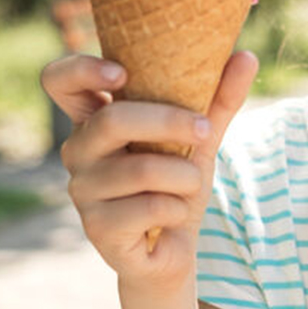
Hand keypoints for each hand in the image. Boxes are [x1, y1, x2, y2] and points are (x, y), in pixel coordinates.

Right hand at [39, 50, 258, 295]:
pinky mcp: (97, 227)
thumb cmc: (177, 185)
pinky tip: (175, 216)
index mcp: (95, 120)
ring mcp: (83, 190)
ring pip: (141, 169)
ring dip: (185, 177)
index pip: (59, 80)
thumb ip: (219, 99)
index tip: (122, 72)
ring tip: (192, 185)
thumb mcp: (199, 138)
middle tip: (206, 131)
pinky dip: (177, 209)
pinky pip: (148, 207)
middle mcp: (79, 150)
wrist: (174, 252)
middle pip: (113, 120)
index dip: (82, 69)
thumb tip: (248, 56)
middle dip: (169, 122)